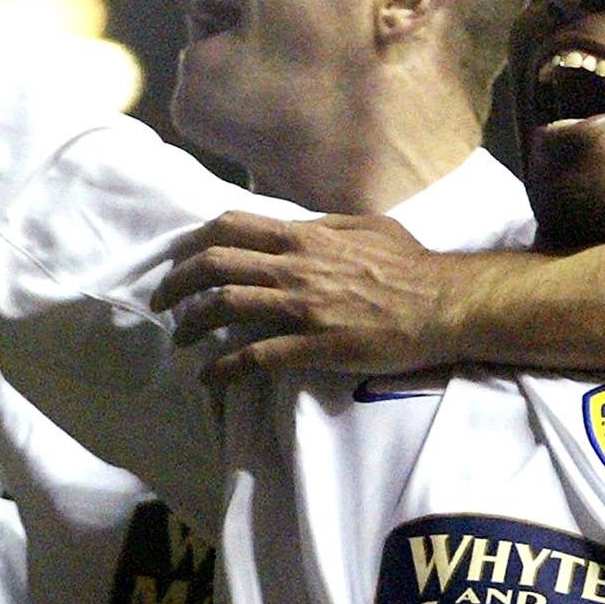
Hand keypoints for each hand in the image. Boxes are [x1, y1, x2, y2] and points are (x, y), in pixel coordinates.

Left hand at [156, 212, 481, 385]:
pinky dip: (223, 369)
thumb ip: (327, 225)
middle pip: (214, 264)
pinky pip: (253, 357)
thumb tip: (300, 225)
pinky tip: (209, 378)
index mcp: (305, 235)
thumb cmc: (410, 265)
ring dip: (192, 323)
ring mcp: (301, 307)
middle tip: (163, 301)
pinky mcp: (312, 346)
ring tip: (179, 338)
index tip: (181, 258)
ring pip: (224, 307)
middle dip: (177, 282)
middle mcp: (294, 266)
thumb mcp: (366, 227)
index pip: (231, 227)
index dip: (196, 242)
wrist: (442, 305)